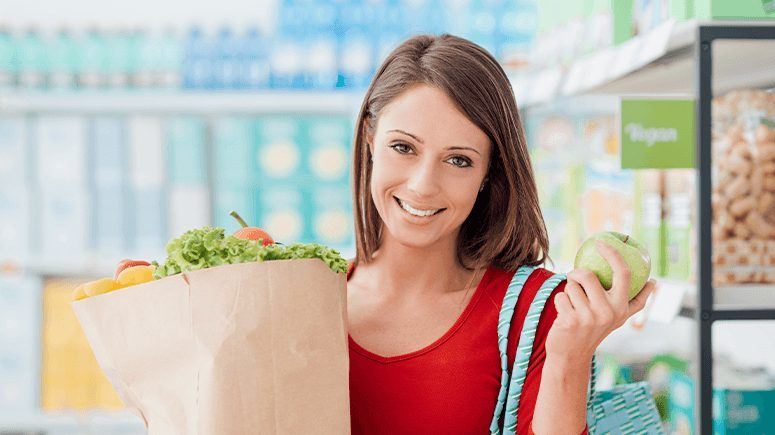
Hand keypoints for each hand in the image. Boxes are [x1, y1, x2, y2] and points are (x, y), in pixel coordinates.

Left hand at [545, 241, 655, 361]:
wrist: (571, 355)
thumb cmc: (594, 331)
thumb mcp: (618, 318)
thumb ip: (635, 302)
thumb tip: (655, 283)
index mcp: (622, 307)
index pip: (623, 273)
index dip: (613, 254)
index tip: (602, 242)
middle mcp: (608, 311)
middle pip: (587, 275)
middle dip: (577, 273)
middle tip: (574, 280)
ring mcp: (589, 317)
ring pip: (571, 285)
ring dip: (568, 292)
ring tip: (573, 307)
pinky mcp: (570, 320)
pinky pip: (561, 296)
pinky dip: (560, 302)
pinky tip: (564, 316)